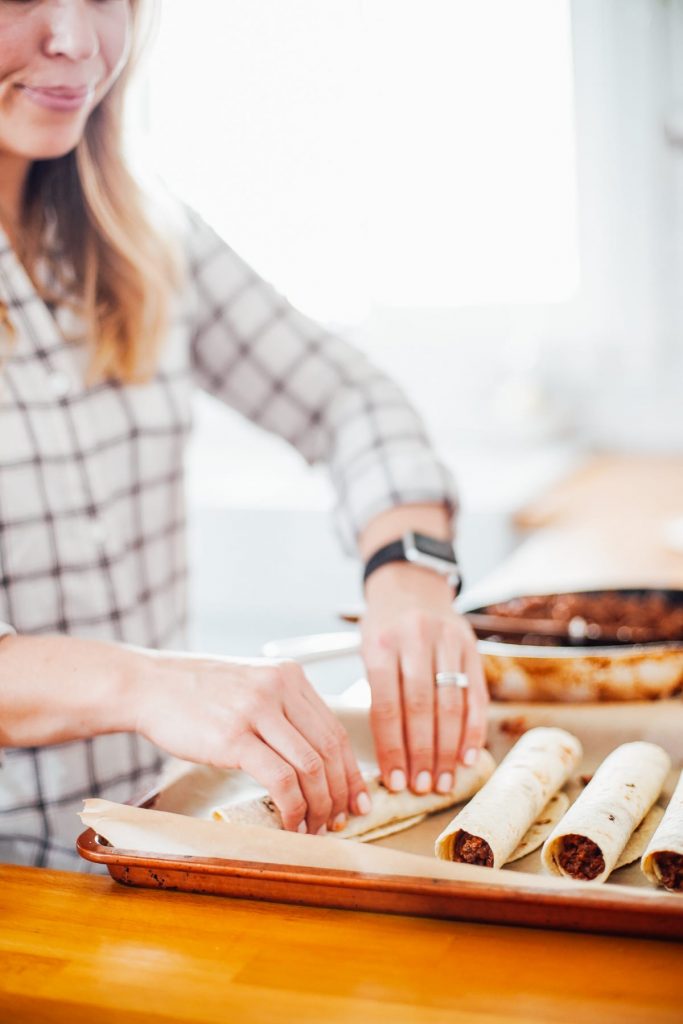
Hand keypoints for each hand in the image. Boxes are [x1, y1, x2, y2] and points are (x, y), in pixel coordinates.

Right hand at [134, 654, 368, 834]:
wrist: (148, 685)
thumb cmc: (196, 693)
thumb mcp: (250, 685)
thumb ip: (282, 711)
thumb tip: (312, 759)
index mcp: (289, 676)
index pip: (334, 729)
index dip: (350, 769)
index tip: (356, 796)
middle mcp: (280, 688)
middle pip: (329, 749)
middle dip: (341, 792)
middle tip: (341, 819)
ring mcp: (257, 711)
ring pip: (311, 767)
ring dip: (319, 805)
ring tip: (315, 826)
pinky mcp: (234, 737)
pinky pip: (280, 780)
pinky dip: (293, 808)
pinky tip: (290, 823)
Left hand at [361, 564, 488, 795]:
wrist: (411, 583)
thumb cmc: (384, 626)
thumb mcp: (367, 648)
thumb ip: (375, 691)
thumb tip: (386, 754)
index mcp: (381, 643)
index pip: (387, 705)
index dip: (392, 747)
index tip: (395, 780)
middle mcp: (415, 639)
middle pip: (420, 708)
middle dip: (422, 754)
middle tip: (423, 787)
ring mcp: (447, 640)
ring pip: (451, 703)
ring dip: (449, 749)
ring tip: (445, 779)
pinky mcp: (471, 645)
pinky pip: (475, 694)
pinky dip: (473, 729)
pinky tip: (469, 755)